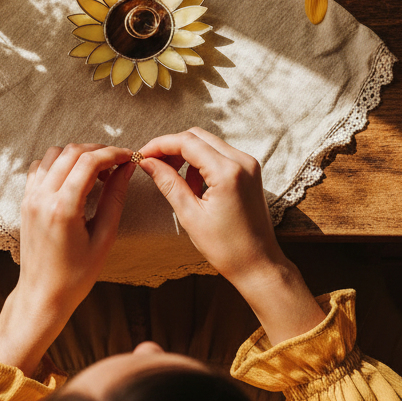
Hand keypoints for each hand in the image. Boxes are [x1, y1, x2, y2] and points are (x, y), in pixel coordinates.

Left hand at [0, 144, 134, 373]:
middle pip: (71, 152)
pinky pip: (40, 167)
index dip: (113, 154)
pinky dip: (58, 163)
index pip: (89, 162)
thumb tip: (126, 169)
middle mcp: (42, 197)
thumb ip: (115, 199)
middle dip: (98, 151)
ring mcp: (30, 197)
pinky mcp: (25, 201)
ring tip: (97, 172)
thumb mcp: (103, 239)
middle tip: (117, 164)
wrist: (42, 295)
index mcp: (63, 208)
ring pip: (54, 154)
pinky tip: (73, 178)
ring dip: (78, 155)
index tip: (129, 157)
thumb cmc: (76, 276)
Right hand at [137, 128, 323, 343]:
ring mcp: (249, 164)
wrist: (259, 264)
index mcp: (227, 172)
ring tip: (176, 181)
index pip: (187, 142)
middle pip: (198, 136)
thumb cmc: (226, 248)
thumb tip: (148, 162)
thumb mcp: (190, 215)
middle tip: (154, 164)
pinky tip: (195, 186)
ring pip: (209, 143)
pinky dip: (203, 163)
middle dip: (173, 147)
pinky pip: (220, 155)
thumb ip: (168, 182)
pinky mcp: (250, 171)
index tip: (142, 154)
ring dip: (187, 155)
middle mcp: (242, 161)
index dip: (161, 145)